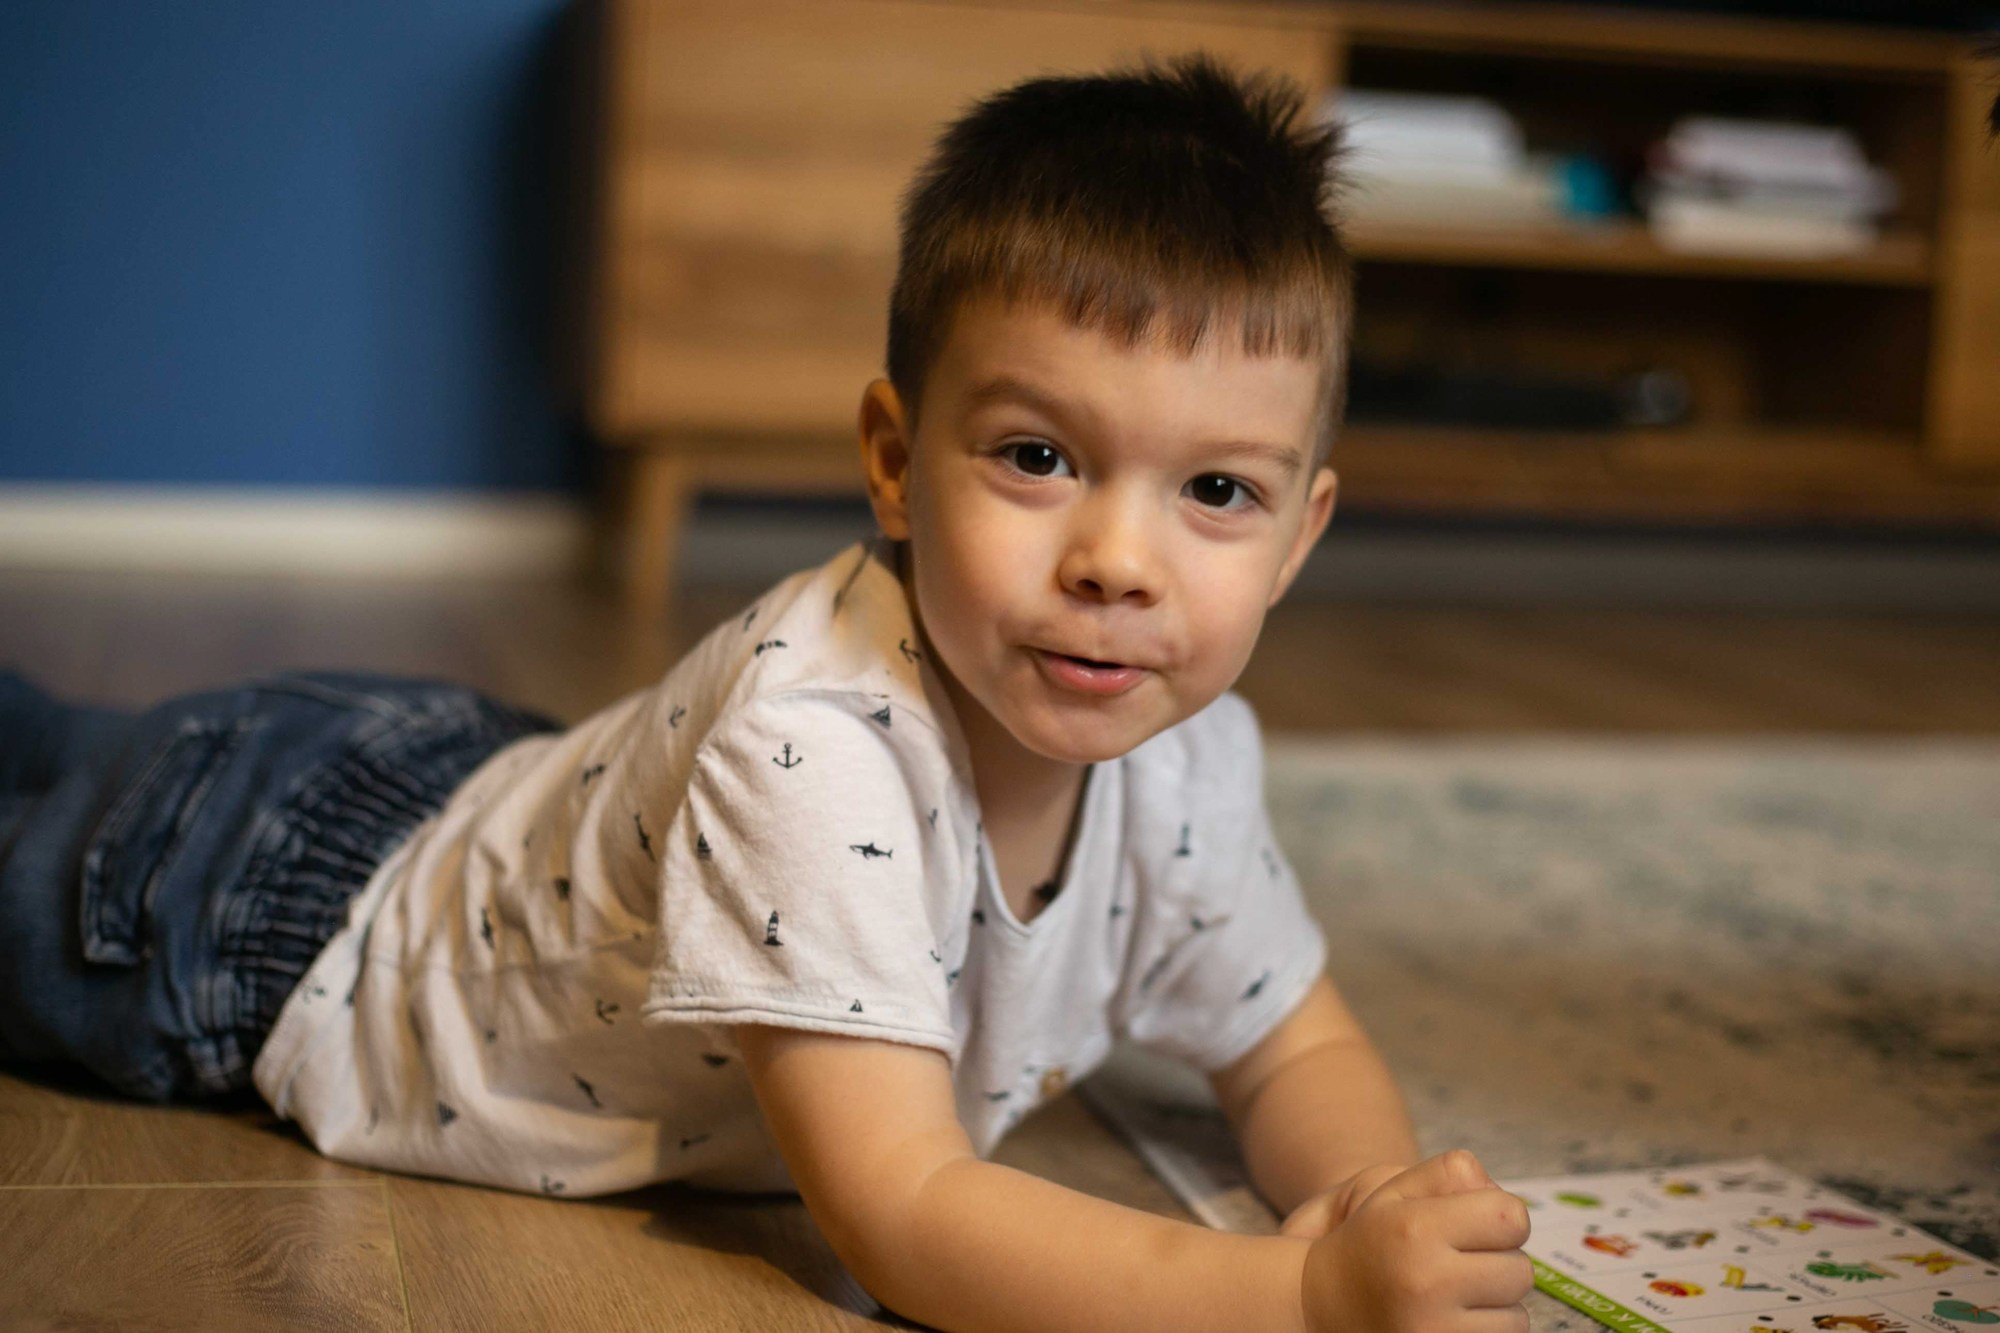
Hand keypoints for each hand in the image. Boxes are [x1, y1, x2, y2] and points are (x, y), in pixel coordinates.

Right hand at [1298, 1149, 1532, 1332]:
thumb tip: (1509, 1208)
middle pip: (1520, 1270)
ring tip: (1452, 1295)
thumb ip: (1452, 1174)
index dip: (1501, 1217)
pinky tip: (1452, 1321)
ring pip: (1517, 1317)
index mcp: (1415, 1229)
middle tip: (1460, 1262)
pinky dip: (1485, 1331)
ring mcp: (1434, 1331)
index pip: (1512, 1218)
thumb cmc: (1367, 1239)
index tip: (1477, 1224)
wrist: (1318, 1304)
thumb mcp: (1393, 1187)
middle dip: (1499, 1262)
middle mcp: (1426, 1282)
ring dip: (1495, 1306)